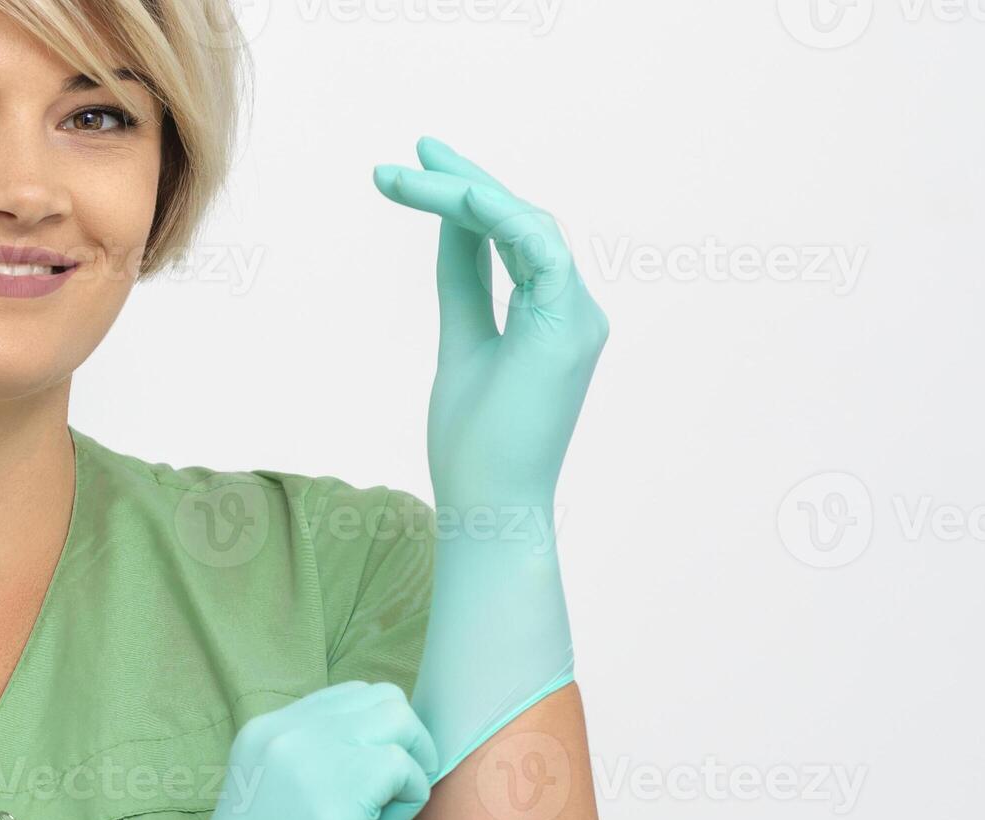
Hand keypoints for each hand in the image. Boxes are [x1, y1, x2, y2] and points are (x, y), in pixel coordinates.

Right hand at [63, 681, 436, 819]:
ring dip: (410, 766)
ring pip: (400, 721)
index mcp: (264, 729)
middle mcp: (285, 731)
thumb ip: (312, 758)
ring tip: (382, 814)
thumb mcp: (272, 792)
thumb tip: (383, 746)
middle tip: (385, 797)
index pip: (348, 696)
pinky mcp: (337, 797)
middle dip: (402, 744)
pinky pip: (405, 767)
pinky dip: (410, 797)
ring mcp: (309, 758)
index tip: (367, 783)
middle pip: (383, 699)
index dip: (376, 735)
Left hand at [371, 136, 604, 778]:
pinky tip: (447, 195)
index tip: (419, 166)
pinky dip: (495, 215)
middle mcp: (575, 310)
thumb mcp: (462, 340)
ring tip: (406, 175)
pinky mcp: (566, 326)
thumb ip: (463, 281)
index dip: (471, 195)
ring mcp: (578, 317)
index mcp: (554, 317)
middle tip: (413, 148)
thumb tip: (450, 224)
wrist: (487, 506)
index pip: (514, 237)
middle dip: (467, 178)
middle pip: (522, 220)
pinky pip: (537, 246)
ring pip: (526, 223)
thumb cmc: (474, 443)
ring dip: (464, 193)